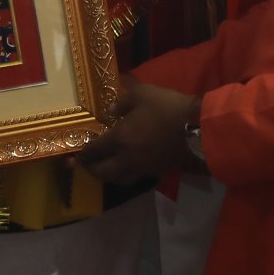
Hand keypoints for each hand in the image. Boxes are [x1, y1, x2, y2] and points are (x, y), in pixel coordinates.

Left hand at [78, 80, 200, 185]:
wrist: (197, 128)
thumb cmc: (167, 108)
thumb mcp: (142, 94)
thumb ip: (122, 102)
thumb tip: (111, 111)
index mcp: (119, 139)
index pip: (94, 151)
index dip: (83, 154)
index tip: (76, 155)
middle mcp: (127, 159)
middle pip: (102, 173)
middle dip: (91, 170)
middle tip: (86, 165)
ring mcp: (142, 168)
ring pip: (118, 180)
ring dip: (107, 176)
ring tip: (104, 169)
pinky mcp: (156, 172)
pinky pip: (135, 178)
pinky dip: (126, 175)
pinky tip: (128, 166)